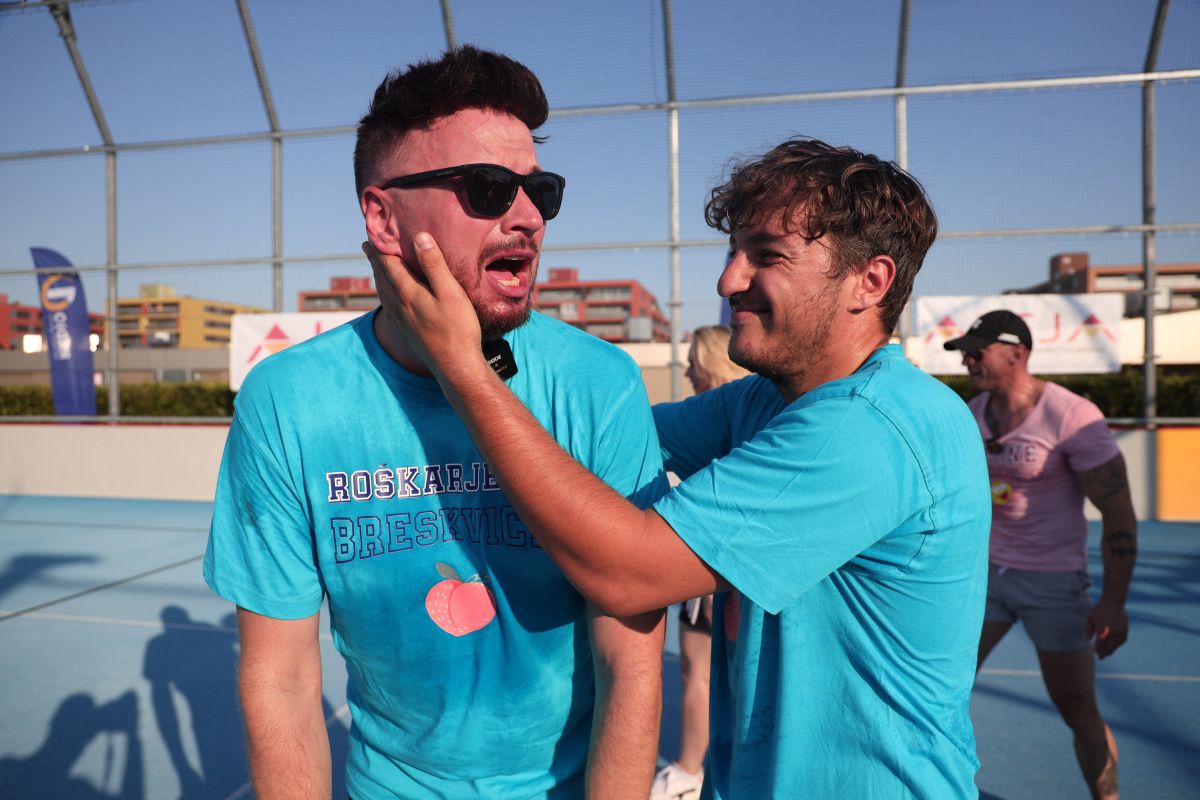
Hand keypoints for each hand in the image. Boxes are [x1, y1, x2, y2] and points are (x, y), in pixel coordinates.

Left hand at [362, 235, 484, 383]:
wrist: (455, 366)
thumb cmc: (458, 329)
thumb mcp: (450, 292)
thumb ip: (434, 265)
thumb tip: (419, 237)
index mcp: (407, 293)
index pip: (388, 263)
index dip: (381, 246)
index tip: (374, 231)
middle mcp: (398, 305)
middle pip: (381, 276)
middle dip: (374, 259)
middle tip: (367, 244)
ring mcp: (401, 320)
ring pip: (382, 292)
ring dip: (377, 276)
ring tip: (375, 266)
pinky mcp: (406, 330)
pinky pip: (388, 305)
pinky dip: (383, 293)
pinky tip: (388, 297)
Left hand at [1085, 596, 1128, 658]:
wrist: (1113, 602)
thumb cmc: (1099, 610)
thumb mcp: (1090, 618)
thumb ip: (1088, 630)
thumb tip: (1085, 640)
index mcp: (1102, 631)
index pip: (1100, 646)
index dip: (1098, 651)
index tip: (1096, 653)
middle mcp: (1112, 633)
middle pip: (1109, 648)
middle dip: (1105, 653)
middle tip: (1102, 657)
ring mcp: (1120, 632)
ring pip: (1116, 645)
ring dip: (1112, 650)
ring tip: (1108, 653)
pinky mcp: (1125, 630)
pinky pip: (1122, 641)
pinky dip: (1118, 644)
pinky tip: (1115, 646)